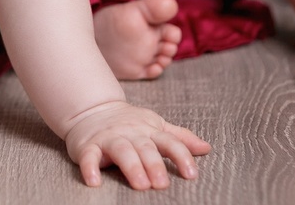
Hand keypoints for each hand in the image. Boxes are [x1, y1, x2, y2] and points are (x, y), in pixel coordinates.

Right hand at [63, 101, 210, 189]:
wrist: (91, 110)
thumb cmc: (128, 122)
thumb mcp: (156, 126)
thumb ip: (179, 138)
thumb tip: (206, 148)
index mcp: (149, 130)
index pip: (169, 141)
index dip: (181, 156)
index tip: (191, 174)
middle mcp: (131, 133)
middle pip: (145, 147)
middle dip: (154, 165)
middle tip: (162, 184)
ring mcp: (109, 138)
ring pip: (122, 150)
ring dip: (131, 166)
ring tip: (140, 184)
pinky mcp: (88, 145)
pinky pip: (89, 156)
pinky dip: (90, 168)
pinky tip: (94, 181)